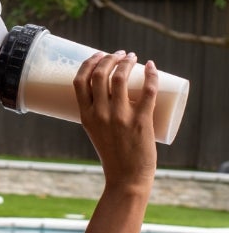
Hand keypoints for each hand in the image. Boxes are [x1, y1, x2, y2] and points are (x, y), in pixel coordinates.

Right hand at [73, 51, 157, 191]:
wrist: (127, 177)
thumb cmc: (112, 155)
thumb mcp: (95, 133)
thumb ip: (98, 114)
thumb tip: (109, 91)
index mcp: (86, 116)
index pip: (80, 81)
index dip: (89, 63)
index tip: (98, 55)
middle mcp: (100, 114)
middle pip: (100, 74)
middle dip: (109, 58)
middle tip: (119, 55)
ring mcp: (120, 117)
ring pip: (121, 77)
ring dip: (127, 62)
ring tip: (132, 57)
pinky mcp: (141, 120)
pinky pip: (148, 90)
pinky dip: (151, 74)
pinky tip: (151, 66)